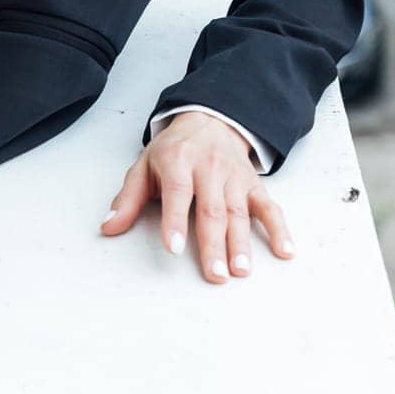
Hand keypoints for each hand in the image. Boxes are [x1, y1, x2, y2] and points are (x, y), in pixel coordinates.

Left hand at [101, 113, 294, 282]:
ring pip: (239, 212)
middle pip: (212, 209)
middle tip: (215, 274)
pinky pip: (269, 206)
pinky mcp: (253, 184)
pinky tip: (285, 251)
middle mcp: (209, 169)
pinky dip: (279, 229)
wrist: (209, 119)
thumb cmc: (174, 150)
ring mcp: (234, 177)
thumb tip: (108, 227)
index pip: (178, 192)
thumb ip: (128, 198)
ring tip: (241, 270)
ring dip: (242, 243)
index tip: (174, 247)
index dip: (175, 220)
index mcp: (178, 162)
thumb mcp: (144, 166)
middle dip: (214, 244)